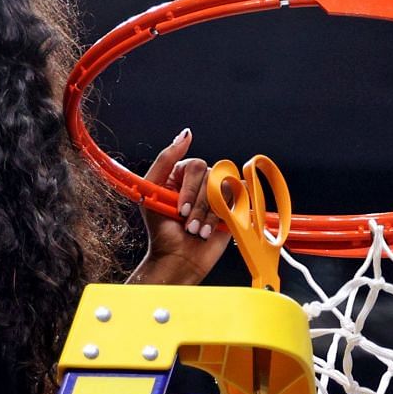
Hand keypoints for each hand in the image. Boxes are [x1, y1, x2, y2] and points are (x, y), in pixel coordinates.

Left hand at [132, 129, 231, 286]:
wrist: (177, 259)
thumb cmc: (161, 229)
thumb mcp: (152, 190)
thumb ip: (166, 159)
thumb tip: (186, 134)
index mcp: (182, 173)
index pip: (196, 166)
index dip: (189, 188)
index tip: (179, 209)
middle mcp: (202, 181)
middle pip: (213, 177)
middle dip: (198, 205)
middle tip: (187, 223)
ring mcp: (218, 194)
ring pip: (225, 189)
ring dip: (209, 215)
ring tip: (197, 230)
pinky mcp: (234, 208)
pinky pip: (241, 198)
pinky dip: (225, 215)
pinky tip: (211, 229)